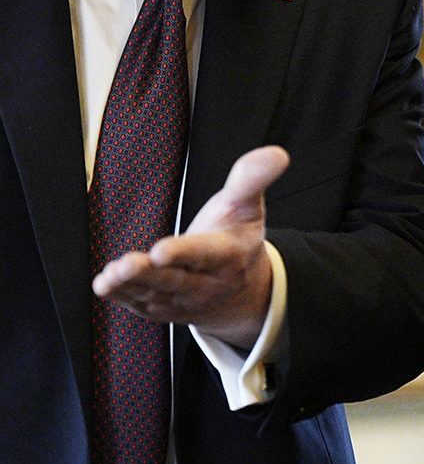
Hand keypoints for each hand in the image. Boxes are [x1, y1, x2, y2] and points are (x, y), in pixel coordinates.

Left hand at [92, 145, 289, 349]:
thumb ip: (253, 178)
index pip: (204, 254)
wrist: (241, 289)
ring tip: (108, 277)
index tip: (159, 250)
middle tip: (125, 265)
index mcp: (229, 255)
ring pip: (155, 296)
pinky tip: (105, 284)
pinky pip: (142, 306)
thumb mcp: (247, 205)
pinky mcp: (165, 311)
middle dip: (149, 274)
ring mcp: (185, 302)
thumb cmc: (237, 236)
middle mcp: (207, 284)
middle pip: (175, 280)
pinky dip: (123, 297)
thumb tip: (278, 153)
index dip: (183, 253)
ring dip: (130, 287)